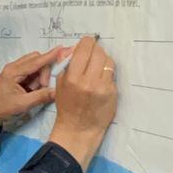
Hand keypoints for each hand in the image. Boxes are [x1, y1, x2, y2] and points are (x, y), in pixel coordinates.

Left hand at [0, 45, 67, 132]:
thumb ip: (41, 96)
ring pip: (34, 66)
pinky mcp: (16, 76)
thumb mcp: (23, 104)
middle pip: (36, 59)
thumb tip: (57, 91)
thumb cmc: (3, 108)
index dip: (50, 56)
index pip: (36, 61)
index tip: (61, 49)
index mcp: (13, 72)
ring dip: (39, 77)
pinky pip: (31, 72)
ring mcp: (14, 70)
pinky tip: (31, 90)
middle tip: (42, 87)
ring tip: (34, 90)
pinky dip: (35, 80)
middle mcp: (13, 67)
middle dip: (44, 71)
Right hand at [48, 36, 117, 167]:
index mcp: (73, 77)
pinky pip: (112, 75)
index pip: (84, 47)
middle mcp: (88, 80)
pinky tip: (102, 82)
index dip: (87, 43)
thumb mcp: (59, 84)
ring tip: (98, 69)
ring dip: (103, 62)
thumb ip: (66, 64)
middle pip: (99, 52)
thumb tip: (75, 48)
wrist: (78, 129)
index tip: (87, 45)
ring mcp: (102, 87)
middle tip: (92, 57)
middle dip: (95, 51)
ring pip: (108, 61)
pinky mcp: (112, 93)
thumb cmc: (67, 106)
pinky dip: (107, 75)